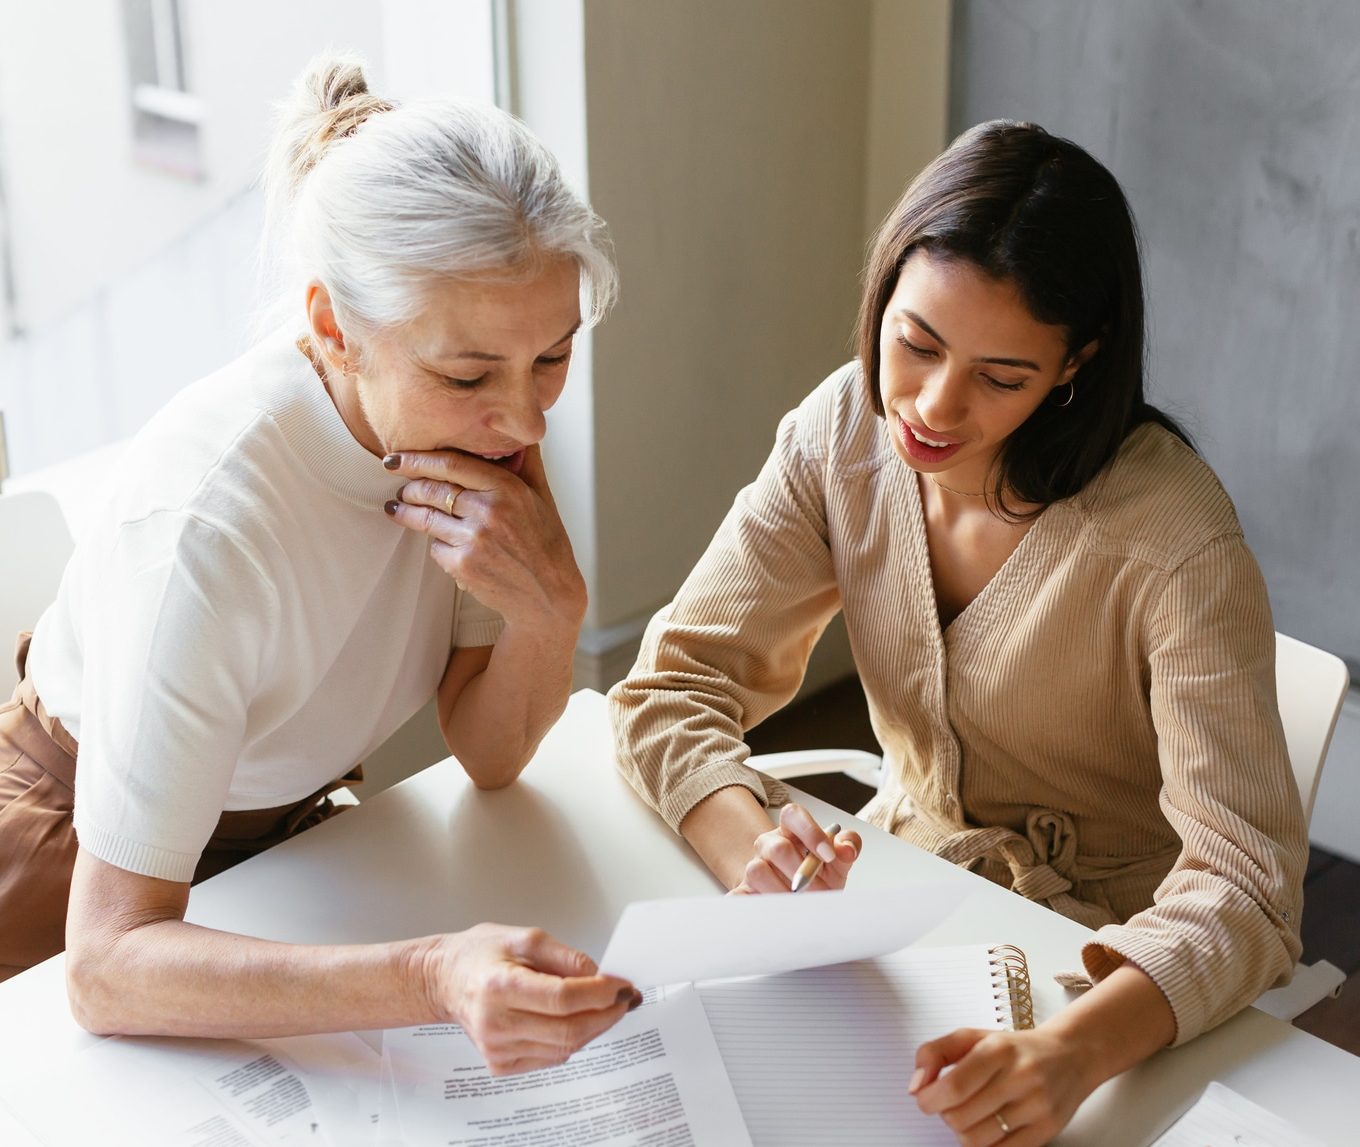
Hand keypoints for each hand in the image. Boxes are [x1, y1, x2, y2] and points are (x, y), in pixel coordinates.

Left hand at [383, 445, 585, 631]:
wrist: (549, 593)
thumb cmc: (546, 541)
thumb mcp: (543, 496)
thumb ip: (526, 462)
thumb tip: (516, 431)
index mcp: (508, 488)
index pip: (451, 464)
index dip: (417, 459)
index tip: (397, 459)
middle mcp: (489, 512)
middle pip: (431, 490)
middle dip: (408, 487)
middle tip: (400, 487)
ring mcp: (474, 540)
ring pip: (426, 519)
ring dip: (406, 512)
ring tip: (397, 509)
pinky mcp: (463, 566)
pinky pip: (435, 547)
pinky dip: (436, 544)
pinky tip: (442, 543)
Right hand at [426, 923, 638, 1075]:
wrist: (446, 980)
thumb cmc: (481, 954)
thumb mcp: (524, 937)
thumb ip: (564, 955)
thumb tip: (598, 975)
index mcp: (500, 985)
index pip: (563, 998)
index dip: (600, 993)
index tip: (622, 985)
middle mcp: (496, 1023)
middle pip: (569, 1030)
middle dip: (606, 1015)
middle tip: (624, 999)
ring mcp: (497, 1049)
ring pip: (565, 1048)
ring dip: (593, 1028)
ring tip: (603, 1006)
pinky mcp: (500, 1064)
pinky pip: (552, 1057)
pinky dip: (571, 1039)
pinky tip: (573, 1020)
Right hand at [731, 802, 860, 894]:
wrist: (801, 899)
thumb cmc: (820, 876)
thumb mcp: (839, 861)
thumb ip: (848, 846)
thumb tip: (846, 849)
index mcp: (791, 830)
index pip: (793, 814)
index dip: (810, 831)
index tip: (829, 855)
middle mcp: (768, 844)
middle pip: (777, 847)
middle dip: (801, 873)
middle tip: (817, 892)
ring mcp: (753, 866)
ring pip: (757, 871)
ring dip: (781, 893)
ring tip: (799, 906)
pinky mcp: (743, 891)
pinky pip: (738, 897)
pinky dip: (752, 906)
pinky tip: (772, 916)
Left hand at [910, 1027, 1096, 1145]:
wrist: (1070, 1055)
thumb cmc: (1015, 1048)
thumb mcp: (973, 1036)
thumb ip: (935, 1053)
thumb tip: (916, 1087)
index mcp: (998, 1050)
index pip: (954, 1087)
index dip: (930, 1099)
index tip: (925, 1099)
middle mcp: (1020, 1077)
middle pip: (962, 1117)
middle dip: (945, 1114)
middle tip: (951, 1104)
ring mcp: (1036, 1107)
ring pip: (978, 1140)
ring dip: (963, 1132)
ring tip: (970, 1114)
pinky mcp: (1047, 1130)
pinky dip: (985, 1145)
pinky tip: (987, 1128)